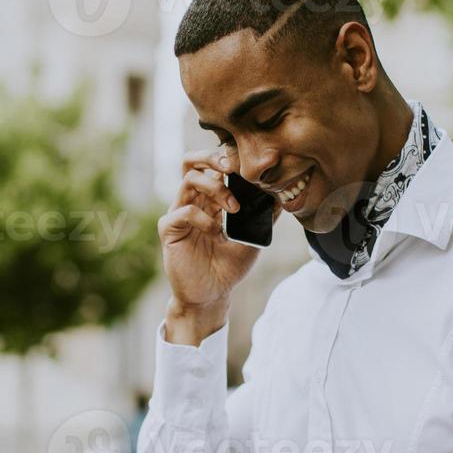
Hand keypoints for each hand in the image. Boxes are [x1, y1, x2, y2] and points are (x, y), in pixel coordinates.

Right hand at [156, 148, 280, 339]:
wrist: (212, 295)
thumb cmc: (229, 266)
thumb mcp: (253, 238)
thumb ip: (264, 216)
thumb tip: (282, 195)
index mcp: (210, 199)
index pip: (211, 165)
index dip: (226, 158)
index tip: (248, 166)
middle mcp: (193, 201)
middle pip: (191, 162)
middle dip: (212, 157)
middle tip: (232, 169)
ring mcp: (179, 213)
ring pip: (189, 180)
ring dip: (216, 189)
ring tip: (233, 209)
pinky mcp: (169, 230)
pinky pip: (183, 212)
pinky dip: (203, 218)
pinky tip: (216, 232)